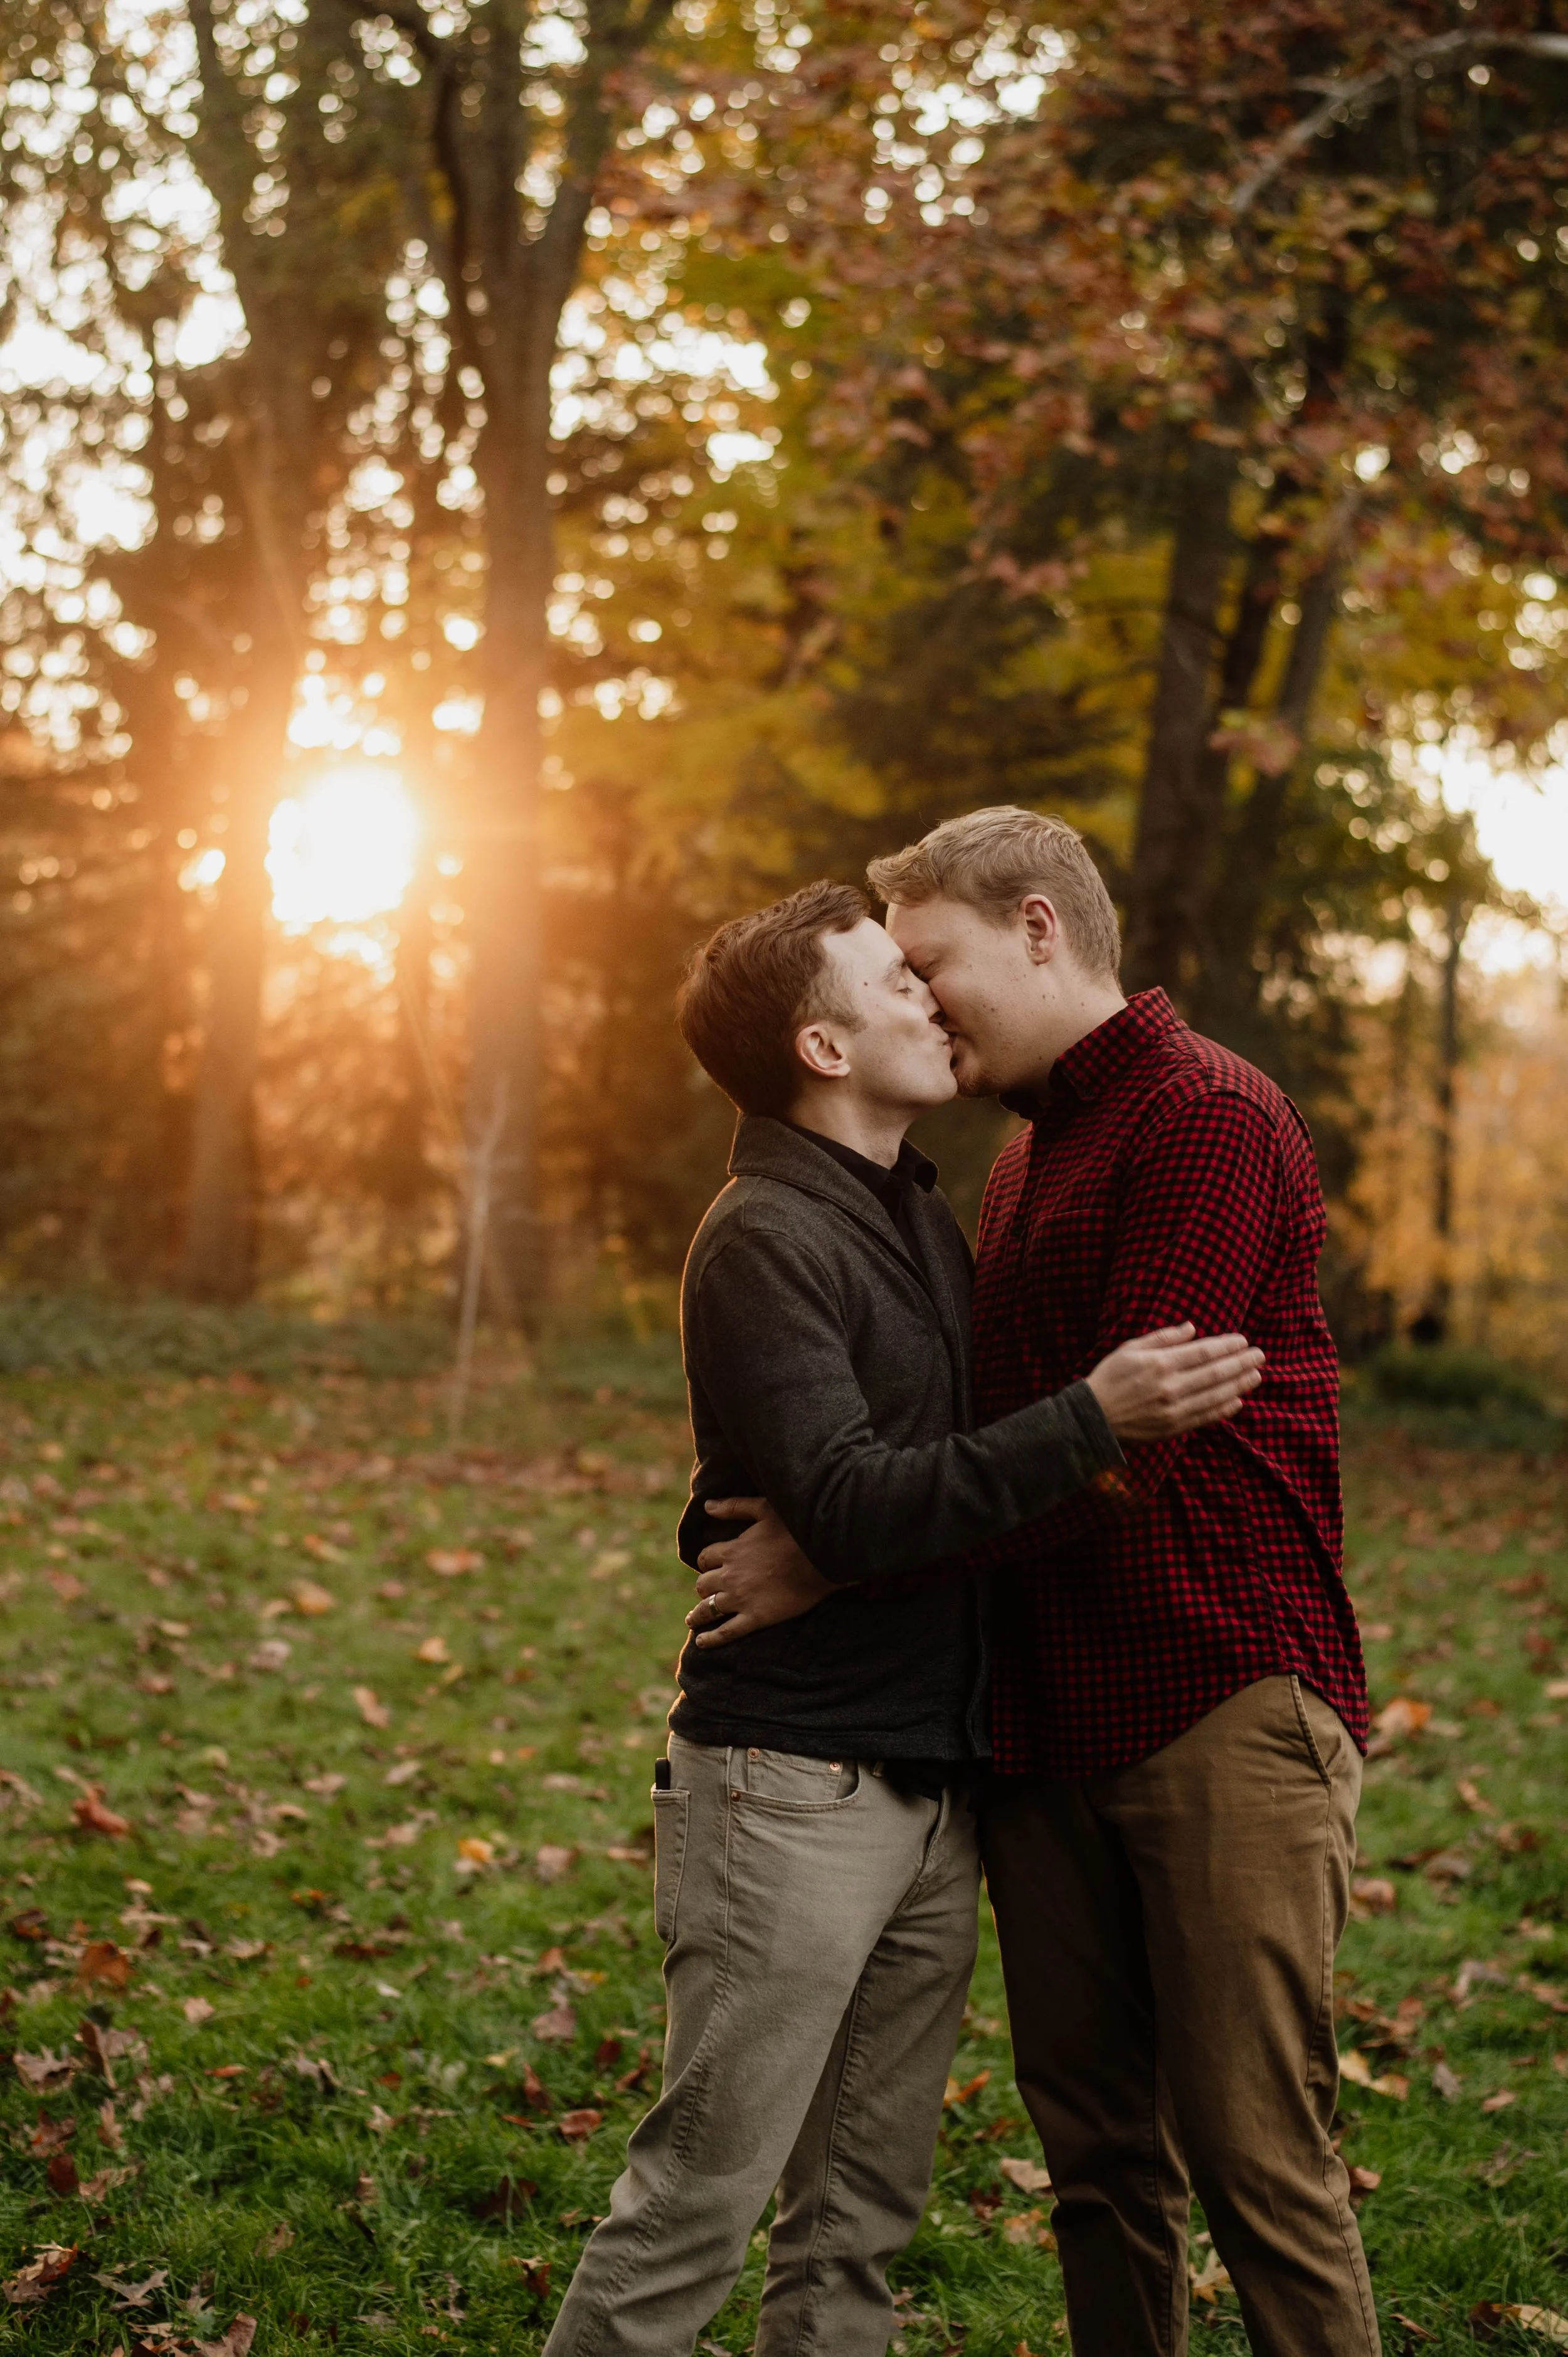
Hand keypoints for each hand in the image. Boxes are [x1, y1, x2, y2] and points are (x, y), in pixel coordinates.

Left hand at [686, 1498, 833, 1649]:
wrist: (824, 1558)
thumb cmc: (796, 1530)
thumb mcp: (765, 1509)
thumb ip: (734, 1506)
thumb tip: (707, 1505)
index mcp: (731, 1551)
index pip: (705, 1559)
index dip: (706, 1562)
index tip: (711, 1566)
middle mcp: (730, 1576)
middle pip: (703, 1584)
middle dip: (704, 1587)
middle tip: (708, 1591)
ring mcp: (741, 1599)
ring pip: (708, 1609)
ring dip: (698, 1615)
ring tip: (692, 1620)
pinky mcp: (756, 1618)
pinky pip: (726, 1632)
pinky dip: (711, 1638)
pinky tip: (702, 1642)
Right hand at [1086, 1324, 1263, 1442]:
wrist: (1093, 1417)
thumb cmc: (1110, 1377)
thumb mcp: (1130, 1348)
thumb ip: (1162, 1338)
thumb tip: (1192, 1327)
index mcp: (1160, 1363)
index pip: (1203, 1352)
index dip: (1227, 1346)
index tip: (1243, 1341)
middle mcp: (1171, 1386)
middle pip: (1216, 1373)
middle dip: (1241, 1363)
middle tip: (1261, 1356)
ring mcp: (1174, 1409)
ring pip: (1216, 1395)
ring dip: (1239, 1385)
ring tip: (1256, 1376)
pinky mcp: (1174, 1427)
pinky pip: (1206, 1417)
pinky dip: (1224, 1409)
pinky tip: (1238, 1401)